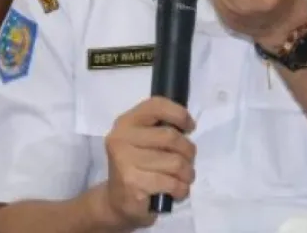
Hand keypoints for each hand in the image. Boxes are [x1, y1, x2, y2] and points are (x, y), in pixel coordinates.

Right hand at [102, 97, 196, 228]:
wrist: (116, 201)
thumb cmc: (137, 166)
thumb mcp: (143, 140)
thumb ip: (160, 128)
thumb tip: (187, 125)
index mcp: (126, 122)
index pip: (156, 106)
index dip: (179, 114)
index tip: (190, 127)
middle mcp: (121, 138)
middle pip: (171, 137)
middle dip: (188, 150)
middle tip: (188, 160)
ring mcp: (125, 162)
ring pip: (175, 162)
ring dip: (187, 173)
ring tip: (185, 177)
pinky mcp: (133, 184)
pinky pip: (172, 183)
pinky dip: (182, 188)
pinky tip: (178, 190)